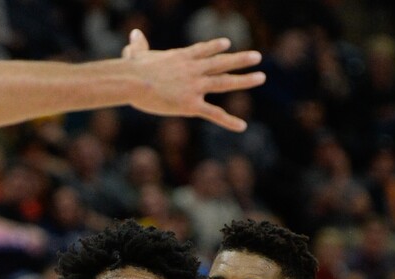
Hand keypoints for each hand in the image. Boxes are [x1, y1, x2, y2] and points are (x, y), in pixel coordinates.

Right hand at [123, 30, 263, 131]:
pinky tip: (243, 126)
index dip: (215, 47)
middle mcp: (193, 70)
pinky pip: (214, 114)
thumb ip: (138, 47)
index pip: (203, 51)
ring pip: (224, 82)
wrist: (135, 81)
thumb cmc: (132, 69)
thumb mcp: (136, 54)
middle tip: (257, 57)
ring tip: (261, 77)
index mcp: (181, 58)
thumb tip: (133, 36)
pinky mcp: (191, 105)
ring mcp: (195, 86)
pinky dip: (229, 121)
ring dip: (244, 80)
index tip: (226, 44)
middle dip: (240, 60)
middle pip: (221, 63)